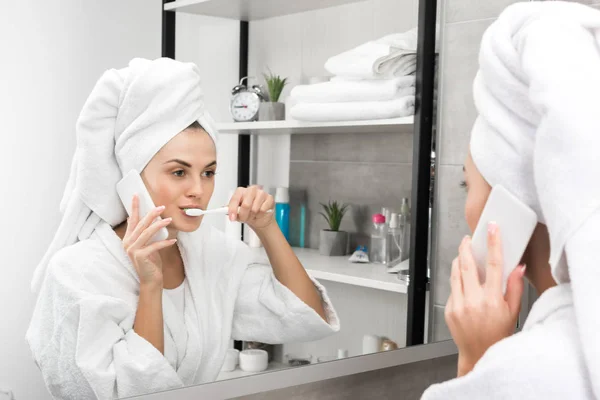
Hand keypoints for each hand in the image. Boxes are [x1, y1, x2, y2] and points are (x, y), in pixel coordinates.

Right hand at [122, 194, 176, 286]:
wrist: (150, 280)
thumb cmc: (150, 261)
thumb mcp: (146, 245)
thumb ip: (143, 233)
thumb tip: (144, 218)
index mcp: (128, 238)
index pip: (132, 220)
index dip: (134, 207)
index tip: (136, 195)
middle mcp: (128, 243)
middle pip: (140, 224)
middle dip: (151, 214)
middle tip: (161, 207)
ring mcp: (132, 250)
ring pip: (147, 233)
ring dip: (159, 225)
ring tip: (169, 220)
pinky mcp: (140, 256)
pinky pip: (154, 246)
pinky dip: (165, 242)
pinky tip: (173, 240)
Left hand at [228, 186, 274, 232]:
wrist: (260, 218)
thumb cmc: (247, 212)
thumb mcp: (237, 212)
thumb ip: (230, 210)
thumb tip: (224, 210)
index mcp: (241, 191)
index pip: (235, 199)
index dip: (233, 209)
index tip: (232, 218)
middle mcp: (251, 190)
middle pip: (246, 204)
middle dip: (244, 215)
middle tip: (243, 219)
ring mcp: (261, 193)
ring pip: (255, 208)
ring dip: (252, 216)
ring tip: (252, 215)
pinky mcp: (269, 198)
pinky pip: (263, 210)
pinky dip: (260, 215)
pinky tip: (260, 213)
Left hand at [445, 222, 525, 375]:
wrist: (478, 354)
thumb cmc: (498, 334)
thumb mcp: (512, 312)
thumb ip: (514, 287)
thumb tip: (518, 267)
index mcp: (492, 299)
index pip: (493, 264)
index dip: (493, 244)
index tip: (492, 229)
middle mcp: (473, 300)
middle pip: (466, 264)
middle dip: (466, 247)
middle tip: (468, 239)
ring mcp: (458, 305)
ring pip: (455, 273)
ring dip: (458, 260)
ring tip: (463, 254)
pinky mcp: (449, 309)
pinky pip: (452, 288)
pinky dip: (457, 280)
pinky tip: (463, 280)